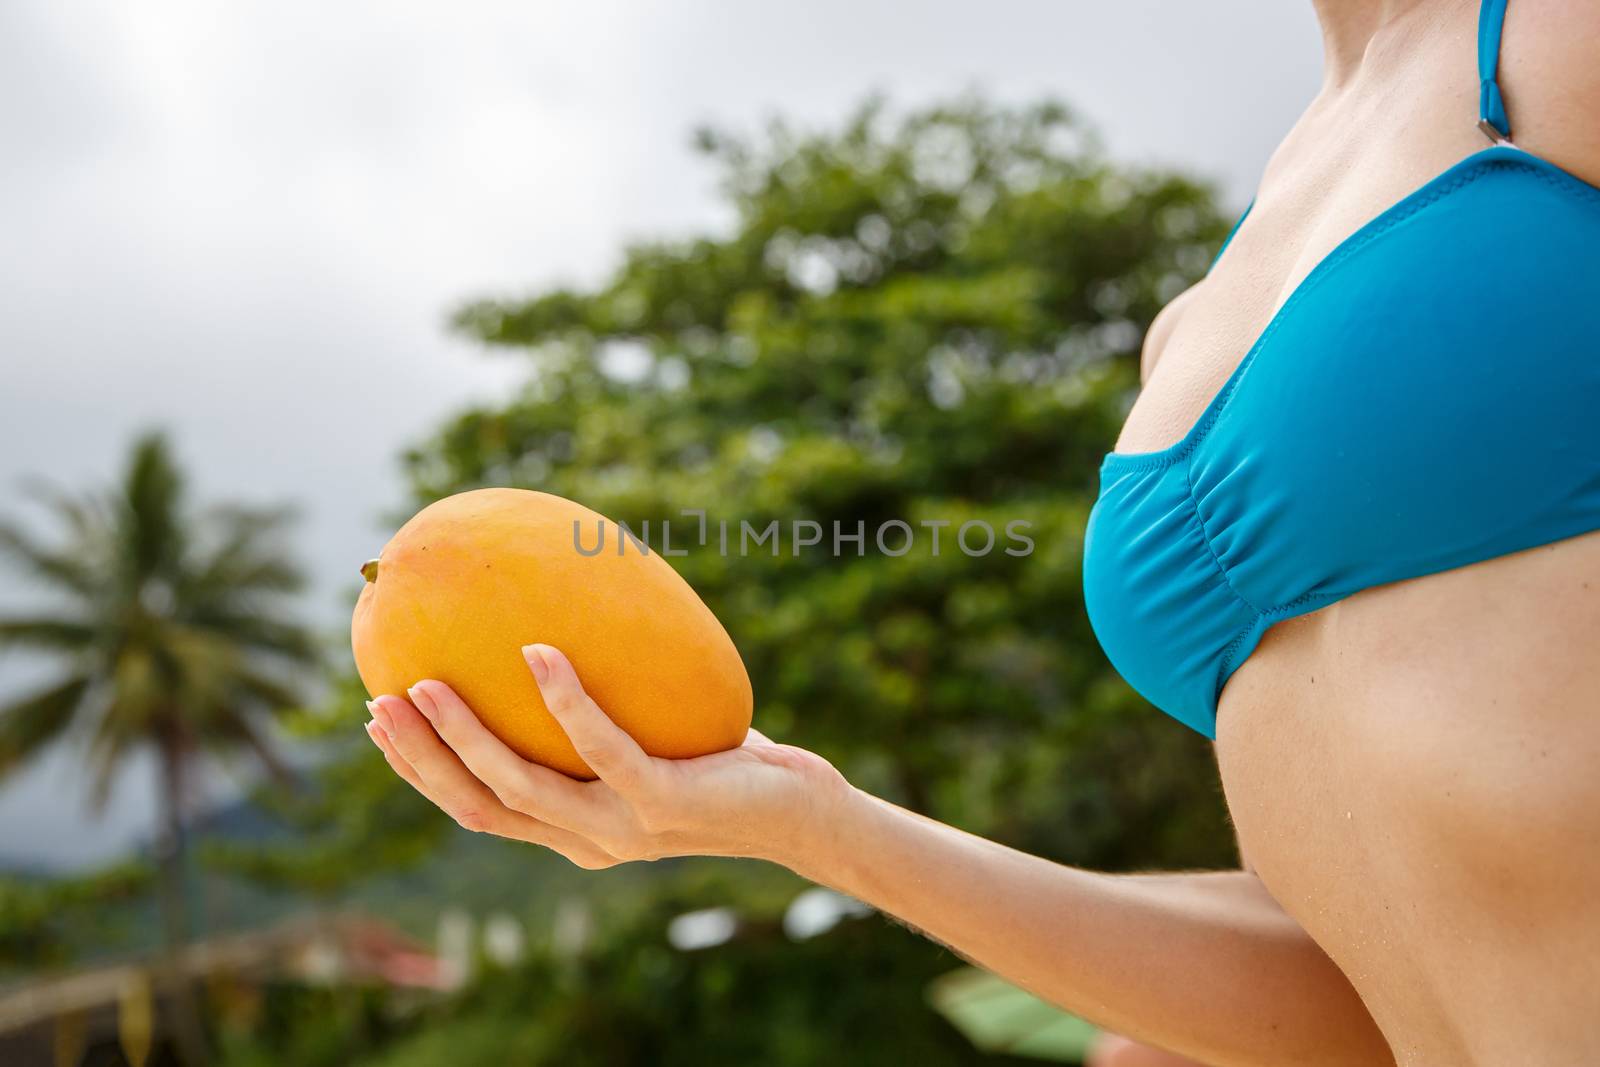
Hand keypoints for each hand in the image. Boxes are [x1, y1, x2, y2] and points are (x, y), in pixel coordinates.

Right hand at [363, 643, 846, 869]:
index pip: (479, 810)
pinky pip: (602, 747)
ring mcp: (621, 829)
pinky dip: (565, 700)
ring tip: (428, 681)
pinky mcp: (661, 804)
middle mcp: (588, 841)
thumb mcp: (650, 742)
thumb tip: (552, 630)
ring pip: (521, 785)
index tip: (378, 724)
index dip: (423, 773)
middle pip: (480, 805)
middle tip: (377, 703)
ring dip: (466, 734)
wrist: (802, 815)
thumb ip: (601, 715)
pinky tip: (539, 652)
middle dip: (421, 759)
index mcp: (574, 832)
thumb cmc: (726, 767)